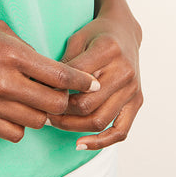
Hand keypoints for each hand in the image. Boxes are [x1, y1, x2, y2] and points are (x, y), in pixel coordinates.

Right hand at [0, 16, 100, 142]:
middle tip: (63, 94)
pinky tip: (17, 111)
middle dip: (64, 100)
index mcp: (12, 55)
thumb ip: (27, 49)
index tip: (94, 84)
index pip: (60, 75)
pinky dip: (21, 125)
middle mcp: (4, 82)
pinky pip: (14, 133)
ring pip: (36, 122)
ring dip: (43, 114)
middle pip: (54, 105)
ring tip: (37, 102)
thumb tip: (50, 67)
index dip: (83, 81)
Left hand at [47, 8, 142, 149]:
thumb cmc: (96, 35)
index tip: (38, 94)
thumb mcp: (76, 39)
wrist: (125, 32)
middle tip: (43, 112)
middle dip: (61, 112)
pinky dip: (101, 142)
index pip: (76, 78)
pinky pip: (120, 131)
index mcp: (108, 50)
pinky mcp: (137, 101)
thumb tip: (41, 87)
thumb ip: (65, 63)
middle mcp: (124, 71)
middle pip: (87, 104)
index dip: (54, 89)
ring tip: (54, 123)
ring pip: (100, 120)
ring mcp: (133, 88)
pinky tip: (80, 144)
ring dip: (73, 127)